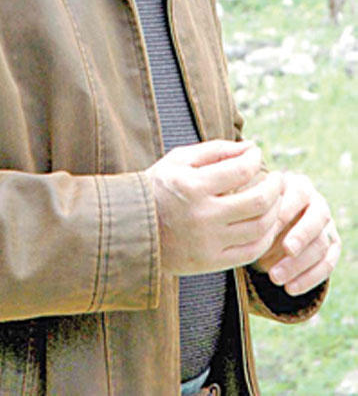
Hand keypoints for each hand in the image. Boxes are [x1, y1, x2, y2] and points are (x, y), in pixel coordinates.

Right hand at [145, 140, 282, 276]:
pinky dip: (266, 237)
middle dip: (275, 186)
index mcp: (191, 186)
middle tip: (278, 178)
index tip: (256, 154)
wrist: (132, 227)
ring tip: (274, 199)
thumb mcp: (179, 159)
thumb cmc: (159, 186)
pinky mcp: (210, 262)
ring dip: (275, 211)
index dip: (254, 159)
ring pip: (259, 228)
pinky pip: (250, 252)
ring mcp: (207, 242)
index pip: (240, 170)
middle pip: (257, 201)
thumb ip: (216, 150)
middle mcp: (201, 216)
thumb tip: (251, 147)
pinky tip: (265, 223)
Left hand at [253, 172, 340, 294]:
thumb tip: (237, 209)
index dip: (286, 208)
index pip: (299, 193)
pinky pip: (327, 265)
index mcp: (299, 186)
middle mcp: (317, 204)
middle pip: (317, 218)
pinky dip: (309, 279)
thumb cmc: (255, 208)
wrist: (269, 226)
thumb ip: (248, 201)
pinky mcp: (331, 248)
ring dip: (299, 264)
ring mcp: (327, 227)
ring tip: (275, 277)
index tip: (269, 225)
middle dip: (301, 235)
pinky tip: (289, 289)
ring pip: (321, 244)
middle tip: (286, 249)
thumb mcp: (250, 200)